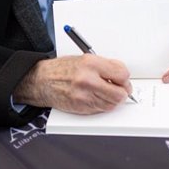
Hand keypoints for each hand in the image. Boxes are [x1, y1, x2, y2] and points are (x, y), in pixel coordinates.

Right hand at [13, 55, 131, 113]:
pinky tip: (96, 97)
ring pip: (112, 104)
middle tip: (120, 89)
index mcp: (91, 63)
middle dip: (122, 92)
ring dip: (112, 100)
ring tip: (106, 92)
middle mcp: (88, 79)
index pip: (122, 74)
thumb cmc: (62, 69)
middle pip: (120, 94)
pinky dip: (102, 105)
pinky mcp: (81, 107)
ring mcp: (84, 95)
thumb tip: (122, 75)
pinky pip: (101, 110)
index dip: (125, 79)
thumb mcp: (85, 58)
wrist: (43, 80)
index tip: (123, 80)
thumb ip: (105, 66)